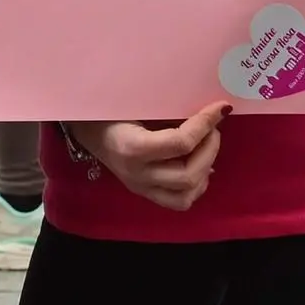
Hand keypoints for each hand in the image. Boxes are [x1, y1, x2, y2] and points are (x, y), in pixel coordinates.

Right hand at [65, 104, 229, 210]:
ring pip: (186, 195)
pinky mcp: (144, 193)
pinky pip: (179, 201)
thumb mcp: (134, 103)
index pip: (181, 143)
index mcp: (131, 147)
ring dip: (205, 170)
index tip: (219, 108)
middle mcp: (137, 174)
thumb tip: (208, 108)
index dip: (206, 124)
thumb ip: (168, 108)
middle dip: (210, 148)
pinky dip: (196, 185)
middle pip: (188, 174)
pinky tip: (198, 166)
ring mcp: (140, 187)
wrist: (84, 128)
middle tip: (213, 128)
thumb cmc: (109, 109)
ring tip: (206, 148)